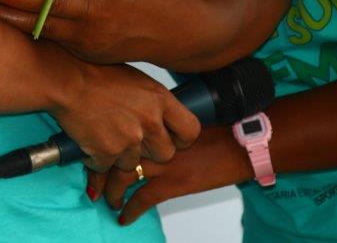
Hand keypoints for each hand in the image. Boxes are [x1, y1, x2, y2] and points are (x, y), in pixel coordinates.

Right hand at [51, 54, 200, 173]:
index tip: (171, 137)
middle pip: (166, 154)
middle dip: (150, 151)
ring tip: (104, 133)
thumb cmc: (94, 71)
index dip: (182, 139)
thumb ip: (151, 101)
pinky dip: (97, 159)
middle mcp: (149, 121)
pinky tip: (89, 140)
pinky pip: (106, 167)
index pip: (190, 130)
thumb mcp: (134, 79)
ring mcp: (129, 139)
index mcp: (159, 98)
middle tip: (132, 139)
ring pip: (134, 164)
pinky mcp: (107, 152)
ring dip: (120, 155)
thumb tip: (158, 115)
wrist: (64, 78)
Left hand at [88, 125, 251, 224]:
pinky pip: (142, 199)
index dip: (104, 142)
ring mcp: (163, 162)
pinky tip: (123, 218)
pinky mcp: (174, 183)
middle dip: (100, 168)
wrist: (243, 144)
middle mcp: (154, 139)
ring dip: (111, 189)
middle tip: (93, 180)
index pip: (121, 130)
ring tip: (106, 199)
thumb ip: (162, 125)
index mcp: (156, 120)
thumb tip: (145, 131)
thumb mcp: (183, 119)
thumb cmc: (221, 128)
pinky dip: (129, 210)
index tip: (95, 148)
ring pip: (123, 174)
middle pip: (115, 152)